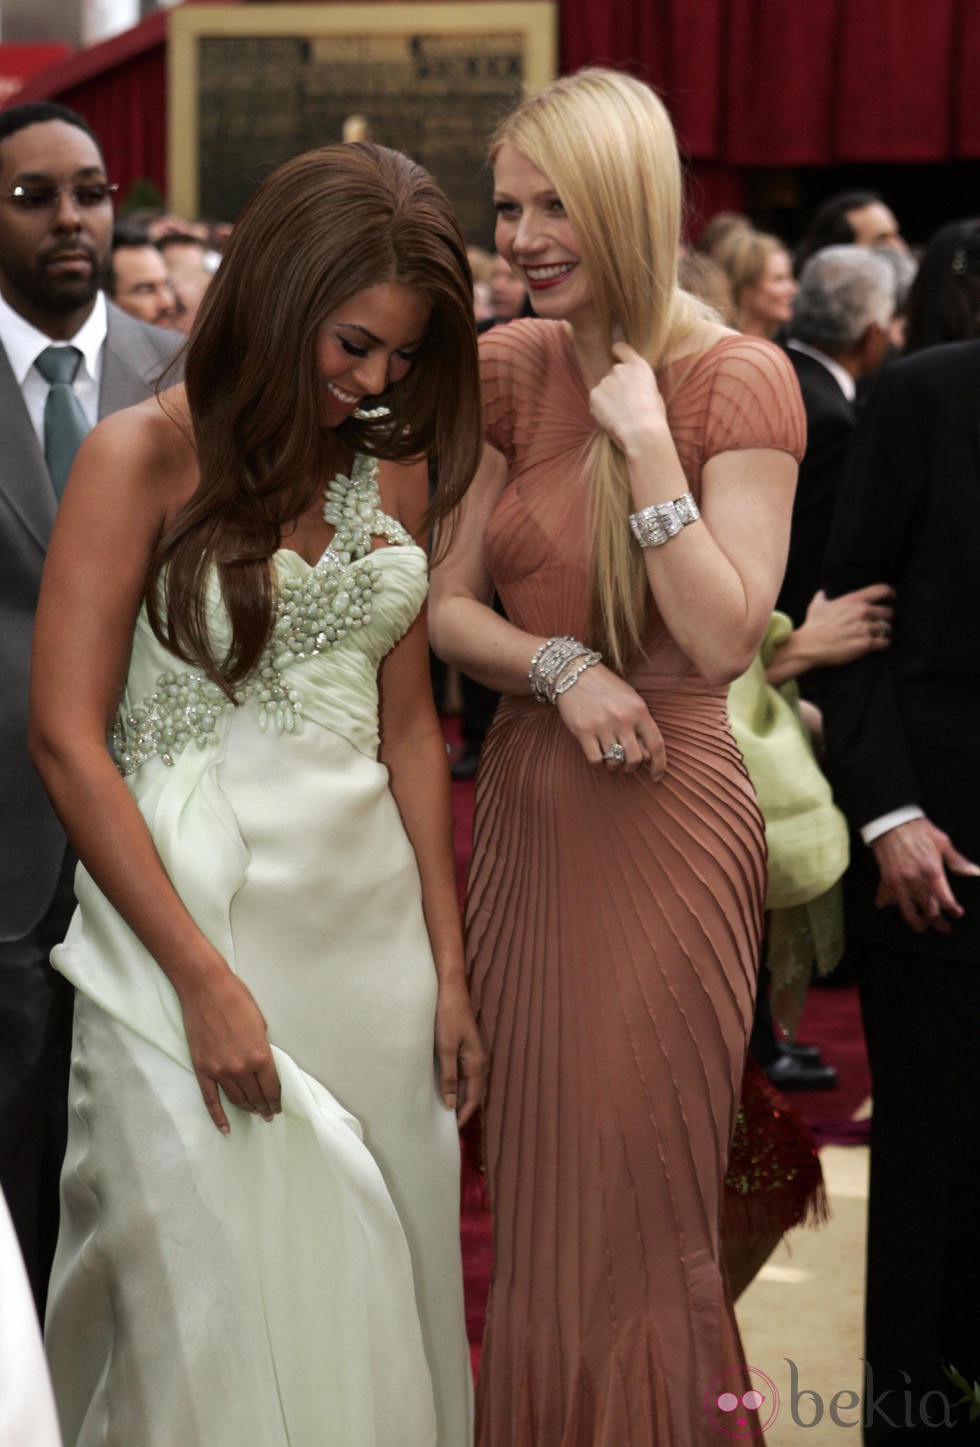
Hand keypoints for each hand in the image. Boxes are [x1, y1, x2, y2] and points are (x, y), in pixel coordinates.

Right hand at [178, 966, 281, 1132]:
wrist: (205, 989)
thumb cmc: (237, 999)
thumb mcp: (261, 1024)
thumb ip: (263, 1049)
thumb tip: (264, 1067)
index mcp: (260, 1056)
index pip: (272, 1087)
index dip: (277, 1100)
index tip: (278, 1107)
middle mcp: (241, 1068)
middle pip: (256, 1096)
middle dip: (264, 1107)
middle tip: (268, 1114)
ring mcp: (220, 1071)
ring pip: (237, 1100)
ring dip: (247, 1109)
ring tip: (254, 1113)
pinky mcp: (202, 1070)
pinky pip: (211, 1100)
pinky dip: (218, 1117)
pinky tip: (226, 1129)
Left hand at [434, 976, 486, 1126]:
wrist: (449, 989)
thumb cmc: (447, 1016)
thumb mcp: (445, 1048)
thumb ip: (449, 1076)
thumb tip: (452, 1104)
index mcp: (476, 1064)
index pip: (474, 1098)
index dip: (464, 1115)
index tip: (453, 1131)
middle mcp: (478, 1061)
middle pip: (473, 1093)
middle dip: (463, 1110)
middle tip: (448, 1126)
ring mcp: (472, 1054)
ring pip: (468, 1084)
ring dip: (460, 1098)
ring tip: (446, 1112)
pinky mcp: (464, 1048)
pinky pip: (462, 1074)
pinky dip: (456, 1085)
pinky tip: (446, 1089)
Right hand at [556, 662, 666, 779]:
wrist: (574, 673)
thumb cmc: (605, 688)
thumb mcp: (630, 699)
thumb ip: (641, 724)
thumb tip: (647, 756)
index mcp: (639, 710)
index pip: (656, 745)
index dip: (659, 766)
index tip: (656, 777)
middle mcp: (623, 719)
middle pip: (636, 759)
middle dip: (631, 767)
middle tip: (625, 764)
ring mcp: (603, 725)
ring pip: (615, 761)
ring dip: (613, 765)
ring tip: (609, 756)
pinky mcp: (583, 731)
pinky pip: (596, 760)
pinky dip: (598, 763)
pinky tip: (597, 753)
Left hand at [588, 342, 667, 454]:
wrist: (641, 432)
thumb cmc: (653, 417)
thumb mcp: (654, 392)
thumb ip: (640, 382)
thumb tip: (634, 386)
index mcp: (638, 366)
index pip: (620, 347)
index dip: (617, 353)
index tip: (616, 358)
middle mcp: (619, 369)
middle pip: (612, 372)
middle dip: (615, 384)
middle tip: (623, 403)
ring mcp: (605, 381)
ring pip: (604, 388)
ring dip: (608, 398)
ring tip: (619, 414)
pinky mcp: (593, 394)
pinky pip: (595, 400)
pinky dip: (600, 408)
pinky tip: (611, 418)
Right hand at [798, 584, 894, 666]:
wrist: (810, 646)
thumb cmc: (813, 626)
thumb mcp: (817, 605)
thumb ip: (824, 595)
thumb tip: (824, 591)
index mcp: (853, 600)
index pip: (882, 590)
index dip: (890, 594)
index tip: (891, 598)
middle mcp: (862, 612)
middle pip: (889, 612)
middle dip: (885, 618)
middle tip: (879, 623)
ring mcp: (865, 628)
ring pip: (887, 628)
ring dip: (883, 632)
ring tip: (875, 635)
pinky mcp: (866, 644)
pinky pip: (885, 642)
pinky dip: (882, 644)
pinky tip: (875, 645)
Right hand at [872, 817, 979, 933]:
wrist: (891, 821)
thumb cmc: (918, 829)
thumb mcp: (942, 842)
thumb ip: (957, 861)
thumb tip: (974, 872)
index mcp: (932, 872)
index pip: (946, 900)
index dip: (953, 910)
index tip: (957, 913)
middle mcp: (915, 881)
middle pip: (929, 910)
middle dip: (938, 922)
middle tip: (944, 928)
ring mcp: (899, 882)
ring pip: (908, 911)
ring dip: (916, 922)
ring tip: (922, 927)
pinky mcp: (886, 879)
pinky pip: (886, 897)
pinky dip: (886, 903)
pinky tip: (889, 906)